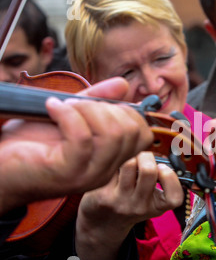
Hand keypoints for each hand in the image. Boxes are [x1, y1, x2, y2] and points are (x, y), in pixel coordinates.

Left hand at [0, 77, 152, 214]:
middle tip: (78, 104)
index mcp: (109, 159)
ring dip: (87, 109)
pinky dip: (67, 114)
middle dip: (106, 107)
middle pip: (131, 132)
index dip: (127, 111)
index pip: (142, 135)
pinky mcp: (68, 173)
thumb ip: (97, 101)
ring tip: (64, 106)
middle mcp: (105, 170)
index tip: (99, 103)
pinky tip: (52, 107)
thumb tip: (123, 85)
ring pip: (112, 135)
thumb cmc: (30, 142)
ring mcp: (88, 174)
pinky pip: (82, 138)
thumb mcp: (70, 115)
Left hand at [75, 151, 184, 259]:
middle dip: (147, 156)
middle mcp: (140, 207)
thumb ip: (159, 180)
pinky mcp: (103, 195)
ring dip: (129, 157)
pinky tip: (114, 170)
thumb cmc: (132, 202)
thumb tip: (159, 153)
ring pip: (128, 164)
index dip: (170, 178)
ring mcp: (121, 202)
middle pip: (148, 170)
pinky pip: (112, 167)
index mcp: (158, 207)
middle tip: (143, 158)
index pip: (174, 197)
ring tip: (128, 161)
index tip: (162, 169)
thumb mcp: (152, 198)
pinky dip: (115, 164)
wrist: (104, 223)